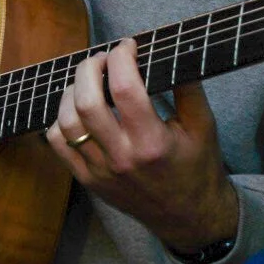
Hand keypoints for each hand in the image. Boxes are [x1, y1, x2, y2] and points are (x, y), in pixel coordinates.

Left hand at [45, 37, 238, 252]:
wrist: (189, 218)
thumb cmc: (198, 168)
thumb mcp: (204, 126)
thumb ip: (188, 87)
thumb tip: (173, 48)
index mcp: (152, 143)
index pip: (125, 89)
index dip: (122, 57)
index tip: (128, 46)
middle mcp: (122, 158)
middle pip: (86, 101)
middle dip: (90, 68)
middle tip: (103, 58)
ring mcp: (100, 171)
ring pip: (67, 121)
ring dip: (72, 91)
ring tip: (89, 80)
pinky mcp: (88, 180)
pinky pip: (58, 143)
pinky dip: (61, 119)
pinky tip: (77, 108)